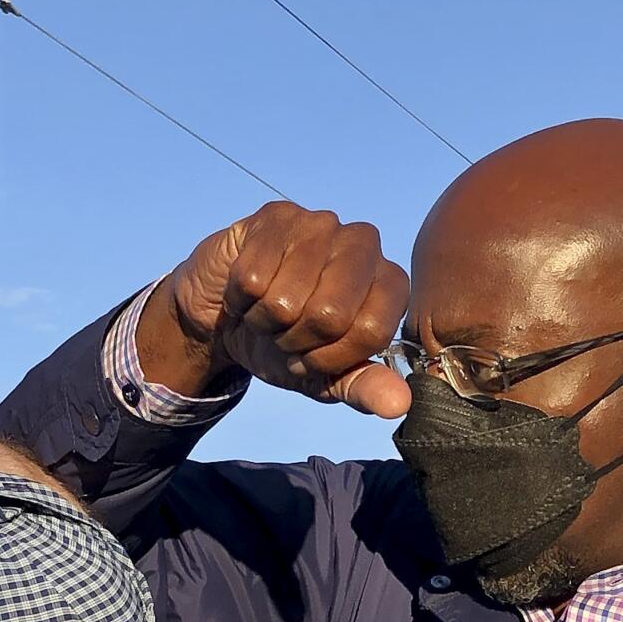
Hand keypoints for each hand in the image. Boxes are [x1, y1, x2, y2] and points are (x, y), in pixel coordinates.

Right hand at [158, 201, 409, 416]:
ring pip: (285, 300)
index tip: (312, 356)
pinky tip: (245, 291)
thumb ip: (361, 387)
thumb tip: (397, 405)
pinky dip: (240, 301)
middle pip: (330, 315)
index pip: (371, 331)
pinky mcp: (276, 216)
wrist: (225, 313)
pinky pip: (251, 280)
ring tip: (265, 310)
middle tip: (284, 333)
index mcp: (388, 283)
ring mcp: (320, 224)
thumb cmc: (282, 341)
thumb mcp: (322, 376)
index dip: (331, 357)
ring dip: (263, 321)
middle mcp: (364, 244)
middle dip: (294, 341)